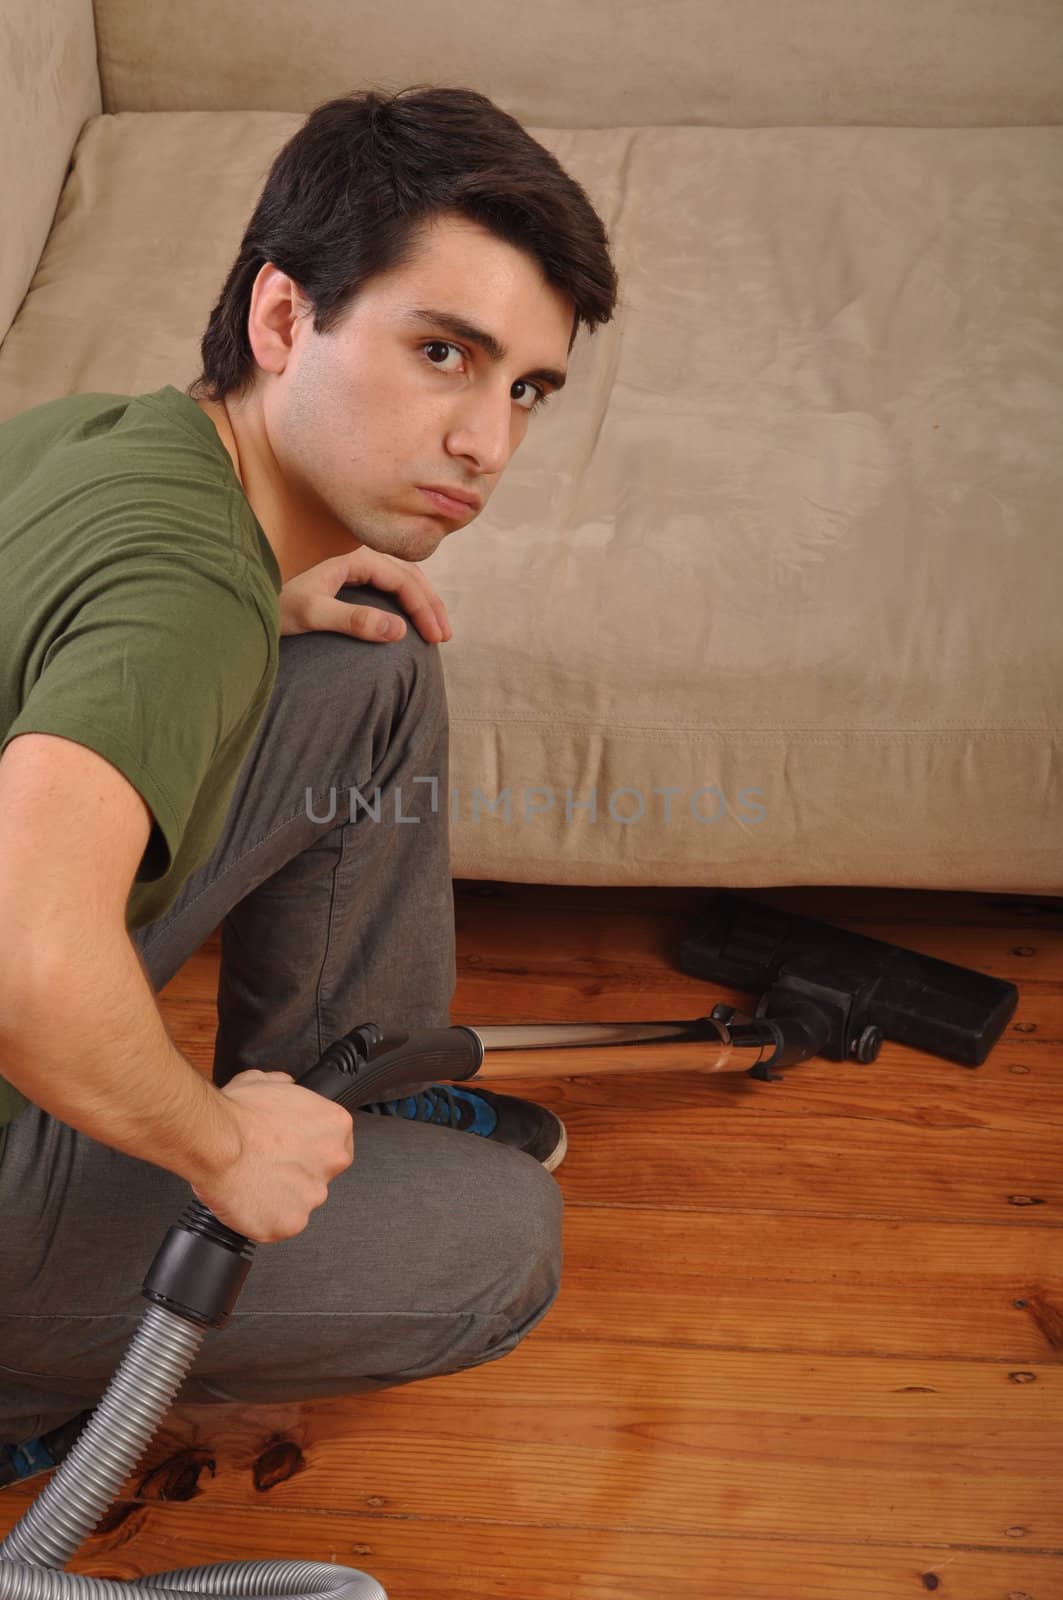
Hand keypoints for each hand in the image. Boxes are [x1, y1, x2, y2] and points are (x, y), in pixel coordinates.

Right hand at [191, 1069, 355, 1242]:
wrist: (214, 1142)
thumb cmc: (236, 1114)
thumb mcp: (265, 1081)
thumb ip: (285, 1087)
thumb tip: (285, 1087)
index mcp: (334, 1126)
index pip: (334, 1142)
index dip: (308, 1147)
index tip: (291, 1148)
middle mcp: (332, 1161)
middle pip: (319, 1174)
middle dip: (296, 1172)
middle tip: (267, 1164)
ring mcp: (313, 1195)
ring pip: (300, 1200)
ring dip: (280, 1195)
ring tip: (252, 1180)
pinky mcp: (291, 1223)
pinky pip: (279, 1224)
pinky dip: (264, 1217)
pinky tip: (247, 1199)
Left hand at [278, 550, 452, 643]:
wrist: (250, 604)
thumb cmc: (278, 609)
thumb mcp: (313, 616)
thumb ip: (354, 621)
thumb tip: (400, 630)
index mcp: (354, 559)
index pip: (402, 580)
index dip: (423, 608)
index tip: (435, 637)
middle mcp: (358, 556)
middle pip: (408, 575)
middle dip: (430, 605)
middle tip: (444, 636)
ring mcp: (354, 565)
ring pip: (402, 577)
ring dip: (422, 600)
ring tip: (436, 627)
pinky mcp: (349, 577)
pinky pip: (390, 583)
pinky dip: (407, 598)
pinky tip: (412, 616)